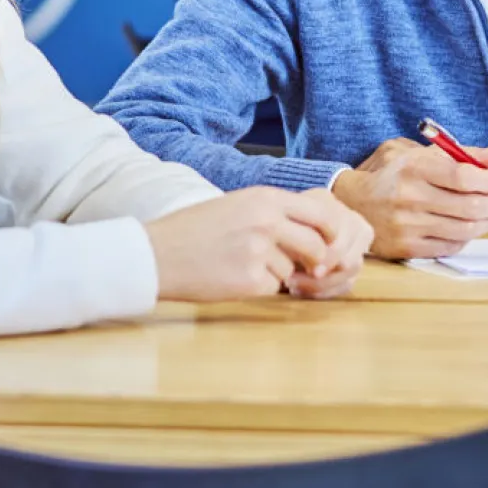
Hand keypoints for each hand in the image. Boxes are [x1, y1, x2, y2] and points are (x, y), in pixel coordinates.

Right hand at [147, 187, 370, 301]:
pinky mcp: (250, 281)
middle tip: (303, 267)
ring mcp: (259, 252)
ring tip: (240, 264)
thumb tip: (313, 232)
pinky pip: (272, 288)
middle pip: (316, 246)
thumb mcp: (236, 205)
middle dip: (314, 260)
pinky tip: (232, 278)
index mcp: (264, 199)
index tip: (331, 242)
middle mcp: (266, 222)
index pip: (320, 213)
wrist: (156, 253)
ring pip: (292, 270)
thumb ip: (273, 213)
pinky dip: (259, 288)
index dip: (331, 231)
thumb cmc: (193, 230)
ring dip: (276, 274)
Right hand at [333, 137, 487, 259]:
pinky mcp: (408, 248)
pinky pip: (451, 247)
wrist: (350, 202)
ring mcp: (409, 226)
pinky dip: (465, 237)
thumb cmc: (389, 174)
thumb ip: (460, 153)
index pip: (464, 176)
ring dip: (484, 222)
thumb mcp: (418, 152)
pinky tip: (462, 227)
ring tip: (483, 213)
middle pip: (471, 206)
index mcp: (414, 167)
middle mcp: (411, 198)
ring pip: (466, 230)